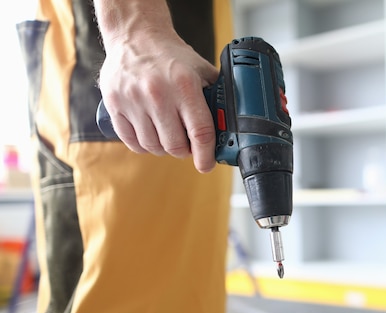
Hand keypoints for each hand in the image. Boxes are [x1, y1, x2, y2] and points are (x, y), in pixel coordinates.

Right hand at [95, 1, 218, 172]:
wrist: (135, 35)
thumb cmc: (171, 56)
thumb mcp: (201, 70)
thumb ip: (217, 95)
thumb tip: (232, 122)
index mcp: (184, 85)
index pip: (200, 132)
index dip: (205, 155)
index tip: (206, 164)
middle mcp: (158, 94)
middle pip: (175, 145)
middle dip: (185, 151)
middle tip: (187, 144)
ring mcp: (133, 100)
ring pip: (153, 146)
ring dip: (164, 148)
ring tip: (168, 136)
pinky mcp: (114, 105)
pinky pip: (131, 142)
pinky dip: (144, 145)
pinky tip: (151, 136)